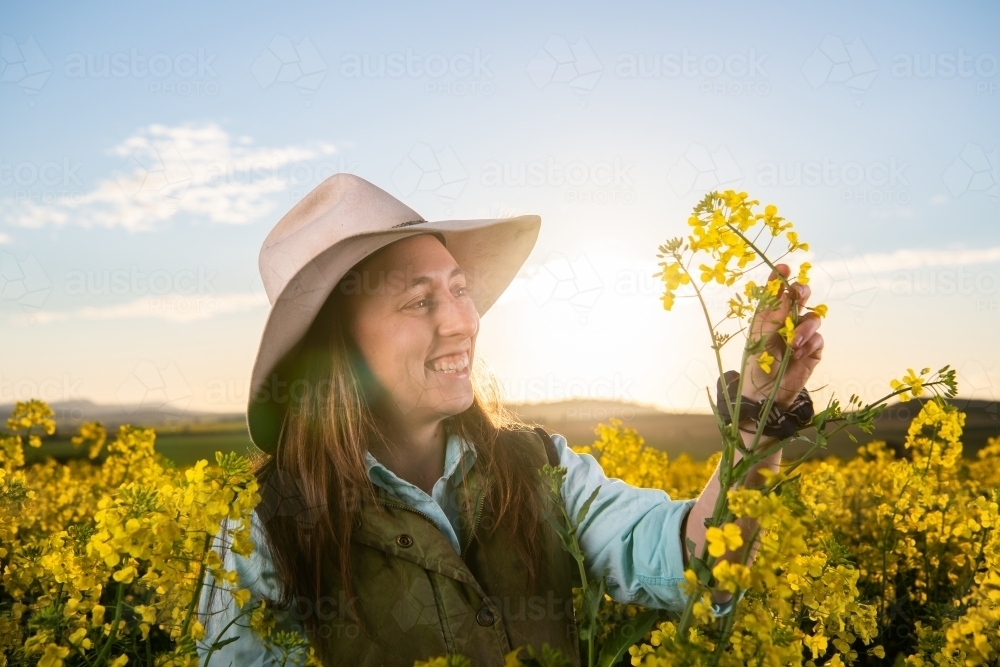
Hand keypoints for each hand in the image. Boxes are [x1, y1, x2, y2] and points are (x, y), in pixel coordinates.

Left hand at [740, 264, 823, 409]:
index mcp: (770, 314)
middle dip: (802, 292)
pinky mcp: (813, 349)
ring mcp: (802, 334)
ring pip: (813, 317)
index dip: (780, 277)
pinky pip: (819, 338)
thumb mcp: (761, 335)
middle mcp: (787, 320)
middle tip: (798, 295)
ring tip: (793, 342)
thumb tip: (785, 289)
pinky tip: (799, 353)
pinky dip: (810, 343)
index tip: (784, 267)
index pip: (777, 290)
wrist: (766, 391)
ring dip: (804, 327)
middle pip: (801, 297)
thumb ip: (774, 313)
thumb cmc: (758, 362)